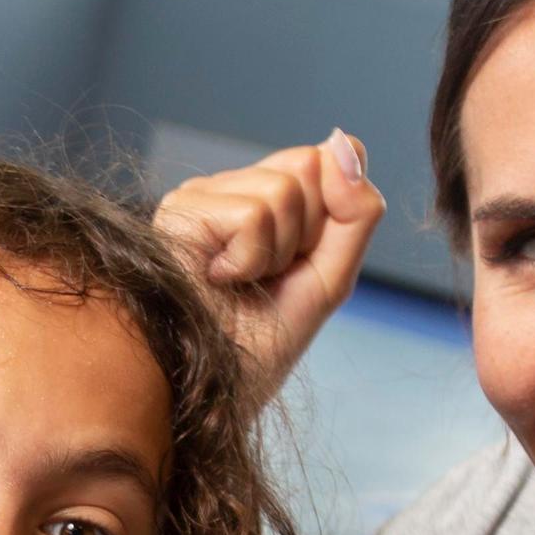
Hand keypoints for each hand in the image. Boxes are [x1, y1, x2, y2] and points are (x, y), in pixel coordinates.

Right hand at [155, 131, 385, 394]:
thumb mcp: (330, 278)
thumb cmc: (259, 347)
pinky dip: (248, 261)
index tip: (294, 265)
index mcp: (262, 199)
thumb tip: (346, 139)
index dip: (328, 218)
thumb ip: (355, 211)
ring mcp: (200, 196)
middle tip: (266, 276)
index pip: (324, 160)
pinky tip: (216, 280)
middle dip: (304, 234)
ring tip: (238, 283)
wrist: (208, 394)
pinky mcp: (179, 211)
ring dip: (273, 254)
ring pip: (283, 191)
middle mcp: (228, 189)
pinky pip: (253, 214)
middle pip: (308, 165)